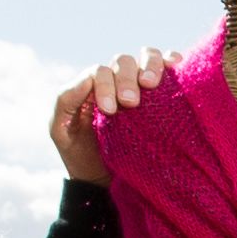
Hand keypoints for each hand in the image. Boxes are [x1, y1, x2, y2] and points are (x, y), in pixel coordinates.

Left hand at [48, 48, 178, 182]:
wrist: (105, 181)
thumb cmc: (81, 154)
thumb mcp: (60, 130)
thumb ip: (64, 100)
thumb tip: (86, 78)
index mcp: (93, 86)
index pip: (101, 71)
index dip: (105, 85)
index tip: (109, 110)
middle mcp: (117, 81)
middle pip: (124, 62)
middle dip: (126, 79)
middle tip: (129, 103)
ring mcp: (141, 86)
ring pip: (147, 56)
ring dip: (151, 65)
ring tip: (151, 84)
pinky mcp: (162, 96)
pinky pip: (169, 68)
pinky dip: (172, 61)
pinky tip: (176, 66)